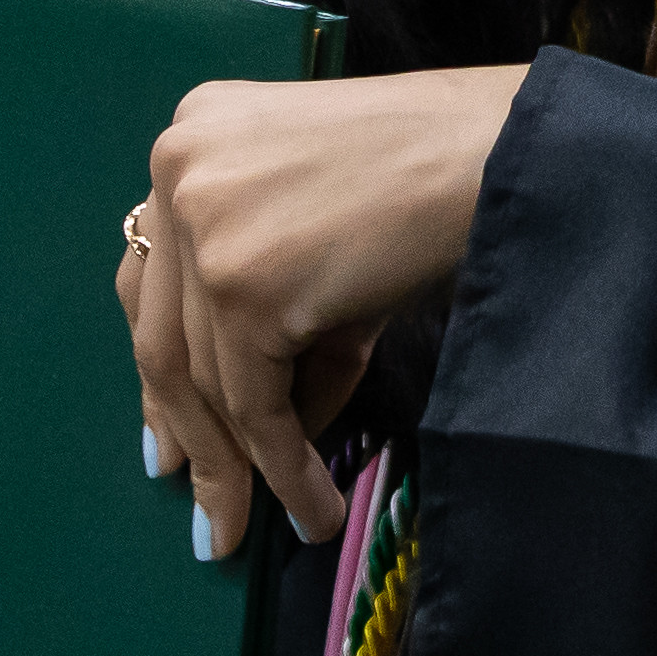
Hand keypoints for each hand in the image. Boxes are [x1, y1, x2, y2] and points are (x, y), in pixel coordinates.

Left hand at [124, 69, 524, 551]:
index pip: (152, 277)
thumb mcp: (327, 232)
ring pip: (205, 379)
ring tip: (257, 525)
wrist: (503, 152)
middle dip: (187, 430)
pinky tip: (314, 508)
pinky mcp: (243, 284)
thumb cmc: (440, 179)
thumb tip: (254, 430)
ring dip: (238, 465)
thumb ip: (275, 306)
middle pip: (162, 333)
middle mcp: (179, 167)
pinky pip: (254, 402)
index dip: (162, 368)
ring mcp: (203, 224)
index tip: (168, 437)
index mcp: (195, 130)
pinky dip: (282, 467)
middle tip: (204, 501)